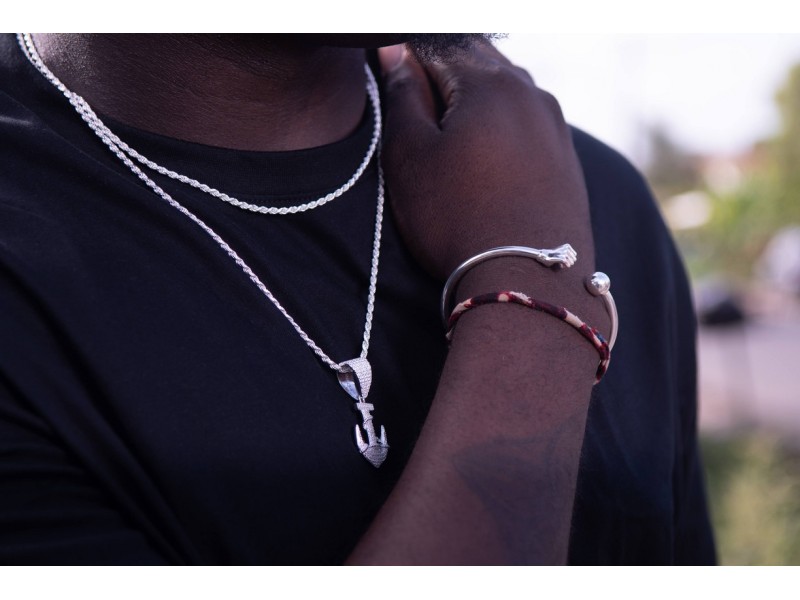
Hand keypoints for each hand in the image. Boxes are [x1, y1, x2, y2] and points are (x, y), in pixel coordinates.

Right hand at [378, 42, 594, 282]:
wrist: (528, 282)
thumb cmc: (457, 219)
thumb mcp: (411, 157)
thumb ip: (403, 95)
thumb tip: (397, 51)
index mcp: (489, 83)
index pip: (438, 45)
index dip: (408, 56)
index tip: (392, 76)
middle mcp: (530, 93)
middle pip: (478, 60)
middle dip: (444, 69)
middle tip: (417, 101)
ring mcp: (555, 125)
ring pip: (507, 89)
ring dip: (474, 96)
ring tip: (449, 129)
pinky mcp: (566, 158)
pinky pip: (528, 120)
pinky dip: (502, 123)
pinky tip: (486, 152)